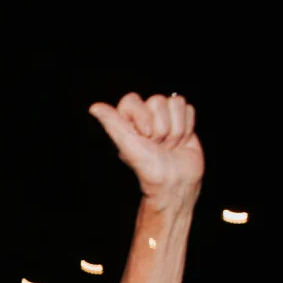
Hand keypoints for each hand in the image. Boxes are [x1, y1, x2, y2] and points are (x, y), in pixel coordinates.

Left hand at [89, 93, 203, 204]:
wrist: (176, 183)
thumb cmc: (149, 168)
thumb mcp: (127, 144)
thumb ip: (112, 123)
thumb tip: (94, 107)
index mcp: (127, 121)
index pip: (132, 100)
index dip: (142, 117)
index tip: (144, 137)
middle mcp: (145, 116)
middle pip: (157, 101)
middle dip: (160, 127)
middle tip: (157, 145)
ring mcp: (165, 118)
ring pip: (175, 103)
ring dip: (175, 129)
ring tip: (168, 145)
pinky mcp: (183, 121)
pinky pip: (189, 109)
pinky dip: (187, 128)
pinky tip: (180, 142)